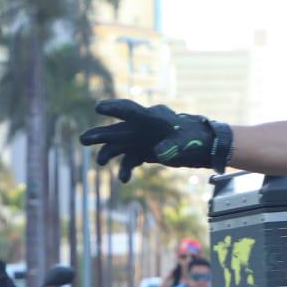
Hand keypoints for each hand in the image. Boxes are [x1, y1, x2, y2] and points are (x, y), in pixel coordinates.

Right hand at [80, 99, 233, 182]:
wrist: (202, 145)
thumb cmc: (195, 137)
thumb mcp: (185, 141)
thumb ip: (172, 145)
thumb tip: (158, 154)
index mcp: (152, 118)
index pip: (130, 110)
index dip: (114, 108)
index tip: (98, 108)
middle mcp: (142, 128)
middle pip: (118, 130)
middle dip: (101, 135)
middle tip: (83, 140)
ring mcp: (142, 140)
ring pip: (120, 146)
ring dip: (108, 153)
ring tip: (100, 163)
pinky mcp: (144, 152)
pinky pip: (130, 160)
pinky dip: (126, 169)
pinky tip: (124, 179)